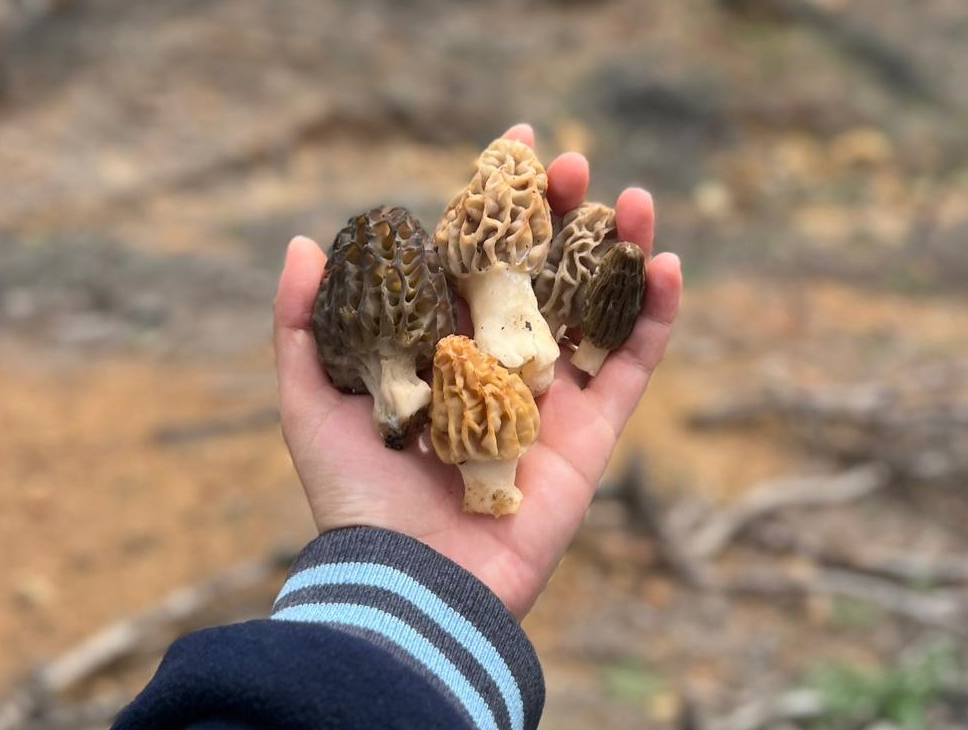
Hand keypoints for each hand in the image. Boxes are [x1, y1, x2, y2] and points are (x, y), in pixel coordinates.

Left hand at [273, 123, 682, 618]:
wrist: (413, 579)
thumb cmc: (356, 495)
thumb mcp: (310, 402)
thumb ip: (303, 325)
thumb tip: (306, 244)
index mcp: (442, 345)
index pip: (476, 257)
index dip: (497, 202)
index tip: (515, 144)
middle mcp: (499, 362)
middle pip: (543, 271)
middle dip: (561, 214)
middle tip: (574, 164)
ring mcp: (551, 395)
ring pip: (596, 306)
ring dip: (618, 249)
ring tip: (630, 197)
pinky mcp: (593, 433)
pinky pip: (633, 364)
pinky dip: (656, 316)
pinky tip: (663, 263)